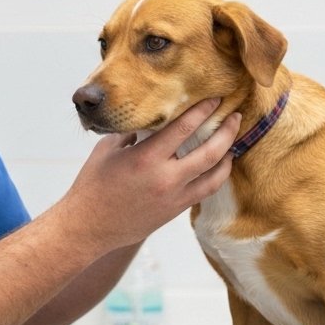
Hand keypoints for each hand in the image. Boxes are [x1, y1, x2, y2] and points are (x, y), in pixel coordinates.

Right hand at [59, 98, 239, 252]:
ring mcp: (173, 197)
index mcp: (146, 157)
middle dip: (227, 130)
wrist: (88, 226)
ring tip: (233, 139)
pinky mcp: (175, 211)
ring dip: (228, 154)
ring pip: (215, 174)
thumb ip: (133, 131)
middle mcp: (165, 178)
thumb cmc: (93, 184)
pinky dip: (217, 175)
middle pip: (210, 151)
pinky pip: (206, 190)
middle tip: (236, 115)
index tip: (214, 97)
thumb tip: (150, 116)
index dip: (203, 110)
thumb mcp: (108, 149)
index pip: (184, 127)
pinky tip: (221, 164)